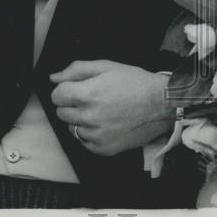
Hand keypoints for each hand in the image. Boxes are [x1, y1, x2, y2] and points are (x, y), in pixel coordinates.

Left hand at [50, 60, 173, 156]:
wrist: (162, 104)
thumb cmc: (136, 83)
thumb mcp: (107, 67)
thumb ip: (77, 69)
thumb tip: (54, 77)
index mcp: (88, 94)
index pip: (57, 95)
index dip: (66, 89)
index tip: (76, 88)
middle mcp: (90, 117)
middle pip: (61, 112)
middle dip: (73, 104)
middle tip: (93, 98)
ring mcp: (96, 135)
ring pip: (72, 128)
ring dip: (82, 119)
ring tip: (103, 111)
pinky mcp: (103, 149)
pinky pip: (84, 142)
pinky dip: (91, 134)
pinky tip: (107, 123)